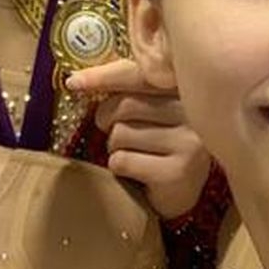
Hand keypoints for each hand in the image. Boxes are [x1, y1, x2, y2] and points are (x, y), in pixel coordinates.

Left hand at [64, 59, 212, 219]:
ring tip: (133, 153)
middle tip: (112, 131)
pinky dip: (118, 168)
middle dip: (107, 119)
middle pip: (126, 105)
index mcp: (186, 89)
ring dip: (114, 147)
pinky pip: (122, 161)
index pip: (139, 75)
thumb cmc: (159, 144)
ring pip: (121, 134)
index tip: (74, 81)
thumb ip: (129, 88)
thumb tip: (78, 78)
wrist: (182, 194)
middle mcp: (194, 112)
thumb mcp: (151, 110)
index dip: (104, 76)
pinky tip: (137, 173)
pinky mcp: (177, 172)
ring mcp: (189, 142)